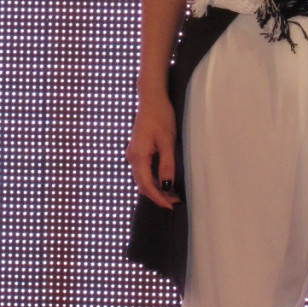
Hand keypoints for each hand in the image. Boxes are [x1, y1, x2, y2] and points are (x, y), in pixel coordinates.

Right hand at [126, 91, 180, 207]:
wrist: (151, 99)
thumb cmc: (160, 116)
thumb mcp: (167, 141)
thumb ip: (166, 164)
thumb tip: (167, 184)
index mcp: (138, 156)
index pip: (146, 185)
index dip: (158, 198)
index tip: (170, 206)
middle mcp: (132, 157)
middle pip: (142, 185)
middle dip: (158, 195)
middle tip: (175, 202)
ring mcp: (133, 154)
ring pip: (143, 179)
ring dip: (157, 188)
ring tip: (173, 194)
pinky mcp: (137, 151)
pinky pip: (143, 171)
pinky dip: (154, 179)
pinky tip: (165, 181)